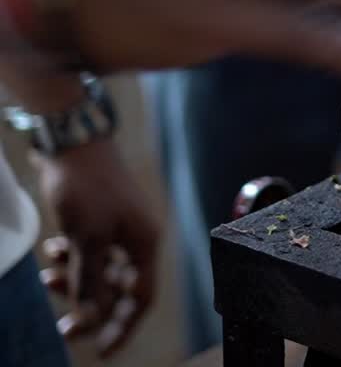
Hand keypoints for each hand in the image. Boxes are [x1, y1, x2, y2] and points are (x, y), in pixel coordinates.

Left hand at [32, 139, 159, 357]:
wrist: (74, 142)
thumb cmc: (86, 187)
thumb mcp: (85, 238)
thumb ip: (89, 280)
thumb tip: (91, 318)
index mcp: (145, 244)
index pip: (140, 298)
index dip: (122, 327)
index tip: (100, 351)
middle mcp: (137, 239)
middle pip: (118, 289)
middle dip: (90, 308)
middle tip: (63, 328)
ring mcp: (120, 228)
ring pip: (100, 272)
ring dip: (74, 282)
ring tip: (47, 279)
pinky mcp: (102, 219)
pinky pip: (89, 252)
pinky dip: (71, 259)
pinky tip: (52, 251)